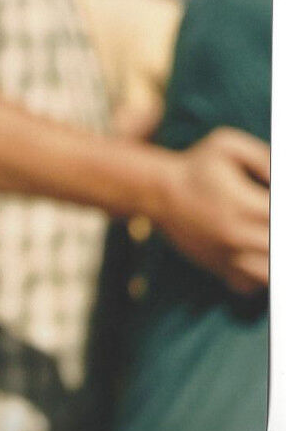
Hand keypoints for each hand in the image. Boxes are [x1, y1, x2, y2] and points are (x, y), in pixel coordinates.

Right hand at [151, 126, 269, 292]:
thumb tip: (282, 176)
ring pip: (270, 275)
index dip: (284, 215)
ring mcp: (228, 255)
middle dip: (281, 237)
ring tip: (266, 239)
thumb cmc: (197, 166)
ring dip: (274, 259)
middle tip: (272, 223)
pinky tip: (257, 255)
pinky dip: (260, 275)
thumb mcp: (227, 145)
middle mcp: (238, 235)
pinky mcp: (219, 267)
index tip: (276, 208)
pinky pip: (251, 284)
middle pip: (280, 251)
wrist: (156, 192)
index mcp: (245, 205)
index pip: (282, 218)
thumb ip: (264, 157)